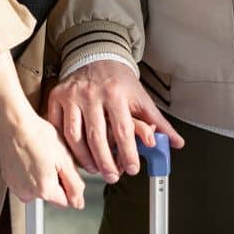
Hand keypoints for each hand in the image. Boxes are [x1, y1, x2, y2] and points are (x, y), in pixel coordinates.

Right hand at [0, 109, 86, 208]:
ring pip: (38, 188)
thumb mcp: (65, 159)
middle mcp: (27, 193)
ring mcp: (16, 187)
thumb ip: (74, 185)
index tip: (66, 169)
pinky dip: (30, 172)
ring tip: (42, 156)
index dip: (70, 184)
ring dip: (43, 176)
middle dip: (56, 180)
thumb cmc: (38, 136)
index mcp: (44, 190)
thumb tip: (78, 203)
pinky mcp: (8, 180)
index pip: (66, 201)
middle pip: (51, 195)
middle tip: (54, 158)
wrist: (14, 124)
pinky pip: (25, 181)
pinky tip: (32, 156)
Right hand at [45, 60, 184, 183]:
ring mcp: (72, 96)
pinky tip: (75, 155)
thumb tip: (176, 142)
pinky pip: (58, 128)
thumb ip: (159, 123)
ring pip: (74, 136)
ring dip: (84, 158)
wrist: (97, 56)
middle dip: (105, 162)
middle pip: (97, 136)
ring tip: (94, 169)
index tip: (132, 169)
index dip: (128, 153)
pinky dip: (65, 146)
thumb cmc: (120, 81)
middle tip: (112, 176)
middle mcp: (93, 94)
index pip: (123, 129)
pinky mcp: (57, 98)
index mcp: (117, 93)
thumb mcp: (142, 98)